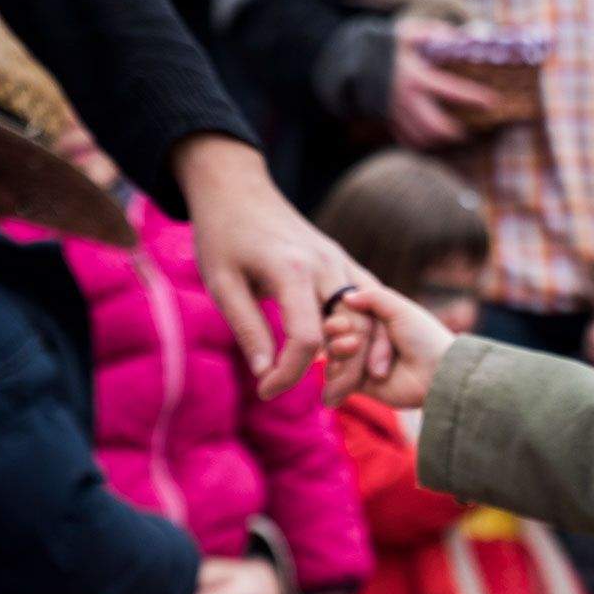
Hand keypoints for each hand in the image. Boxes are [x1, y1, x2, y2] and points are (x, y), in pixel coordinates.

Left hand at [174, 135, 390, 399]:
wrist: (239, 190)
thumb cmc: (223, 236)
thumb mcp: (222, 284)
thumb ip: (248, 329)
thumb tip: (267, 375)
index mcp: (293, 271)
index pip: (307, 338)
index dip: (290, 374)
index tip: (267, 393)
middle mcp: (327, 266)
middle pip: (354, 332)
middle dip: (342, 374)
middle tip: (324, 402)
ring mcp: (342, 262)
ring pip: (370, 319)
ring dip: (362, 357)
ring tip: (340, 387)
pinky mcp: (345, 262)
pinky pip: (371, 304)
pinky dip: (370, 332)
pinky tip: (354, 357)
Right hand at [327, 285, 455, 409]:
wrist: (436, 373)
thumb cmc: (423, 337)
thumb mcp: (400, 309)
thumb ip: (373, 297)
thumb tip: (346, 295)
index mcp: (375, 319)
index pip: (344, 314)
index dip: (339, 317)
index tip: (343, 322)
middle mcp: (366, 339)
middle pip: (334, 336)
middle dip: (339, 337)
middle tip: (353, 342)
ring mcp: (361, 362)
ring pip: (333, 357)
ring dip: (339, 354)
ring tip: (353, 351)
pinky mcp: (360, 384)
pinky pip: (336, 380)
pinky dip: (337, 376)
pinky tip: (346, 371)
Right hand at [388, 18, 500, 149]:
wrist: (352, 58)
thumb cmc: (387, 43)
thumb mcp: (411, 31)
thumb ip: (437, 33)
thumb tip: (465, 37)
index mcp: (416, 76)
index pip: (451, 91)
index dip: (473, 98)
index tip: (492, 101)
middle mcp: (406, 99)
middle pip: (436, 127)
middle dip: (456, 132)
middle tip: (470, 129)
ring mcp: (395, 113)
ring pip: (422, 138)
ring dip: (440, 140)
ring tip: (454, 135)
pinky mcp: (387, 120)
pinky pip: (406, 141)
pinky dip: (422, 144)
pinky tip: (433, 140)